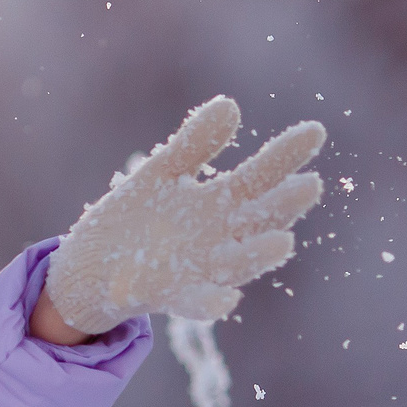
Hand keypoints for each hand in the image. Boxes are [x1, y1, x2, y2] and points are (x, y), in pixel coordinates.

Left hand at [41, 96, 325, 336]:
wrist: (92, 267)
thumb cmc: (137, 219)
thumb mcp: (163, 173)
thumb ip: (195, 144)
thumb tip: (230, 104)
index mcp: (219, 205)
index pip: (259, 178)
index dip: (285, 156)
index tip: (314, 131)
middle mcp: (219, 239)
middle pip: (258, 220)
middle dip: (284, 206)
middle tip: (310, 184)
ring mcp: (198, 270)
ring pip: (237, 264)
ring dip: (258, 255)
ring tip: (283, 242)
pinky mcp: (168, 296)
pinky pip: (195, 303)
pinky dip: (211, 302)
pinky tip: (226, 299)